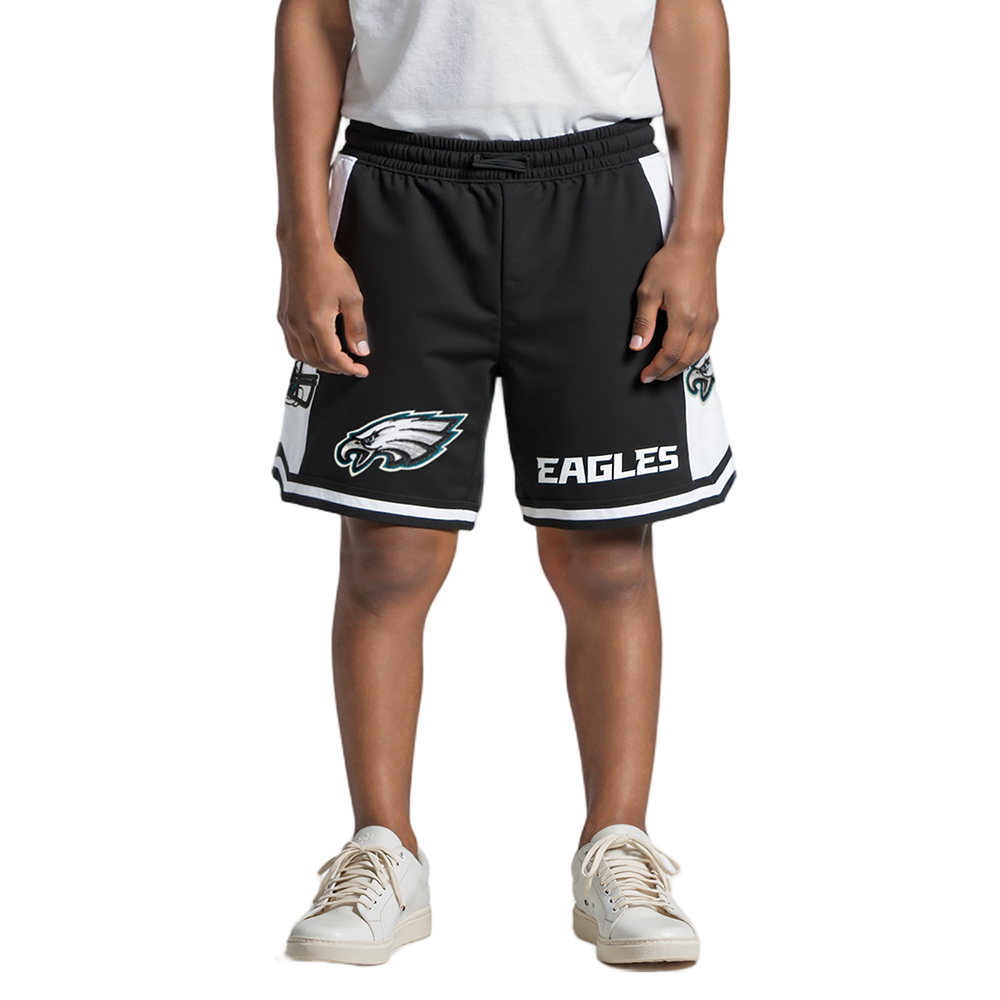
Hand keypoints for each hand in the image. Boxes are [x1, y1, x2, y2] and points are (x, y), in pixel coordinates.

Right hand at [277, 240, 369, 376]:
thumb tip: (360, 349)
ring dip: (319, 363)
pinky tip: (317, 348)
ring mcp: (288, 321)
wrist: (305, 248)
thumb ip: (357, 328)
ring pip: (301, 356)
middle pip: (316, 361)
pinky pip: (292, 345)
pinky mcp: (283, 316)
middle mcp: (298, 324)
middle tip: (351, 366)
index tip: (359, 370)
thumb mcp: (352, 297)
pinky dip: (306, 353)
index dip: (348, 368)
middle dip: (336, 369)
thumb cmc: (327, 267)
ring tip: (336, 360)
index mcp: (316, 321)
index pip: (332, 358)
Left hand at [630, 233, 719, 382]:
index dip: (656, 369)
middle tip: (653, 377)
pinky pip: (705, 344)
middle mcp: (701, 322)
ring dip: (681, 366)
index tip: (645, 376)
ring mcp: (710, 319)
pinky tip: (682, 355)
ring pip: (698, 354)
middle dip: (668, 372)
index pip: (669, 354)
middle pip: (686, 359)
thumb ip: (644, 322)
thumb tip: (637, 346)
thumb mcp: (649, 292)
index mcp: (684, 318)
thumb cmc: (672, 262)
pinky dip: (692, 355)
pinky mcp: (713, 315)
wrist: (696, 245)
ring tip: (665, 370)